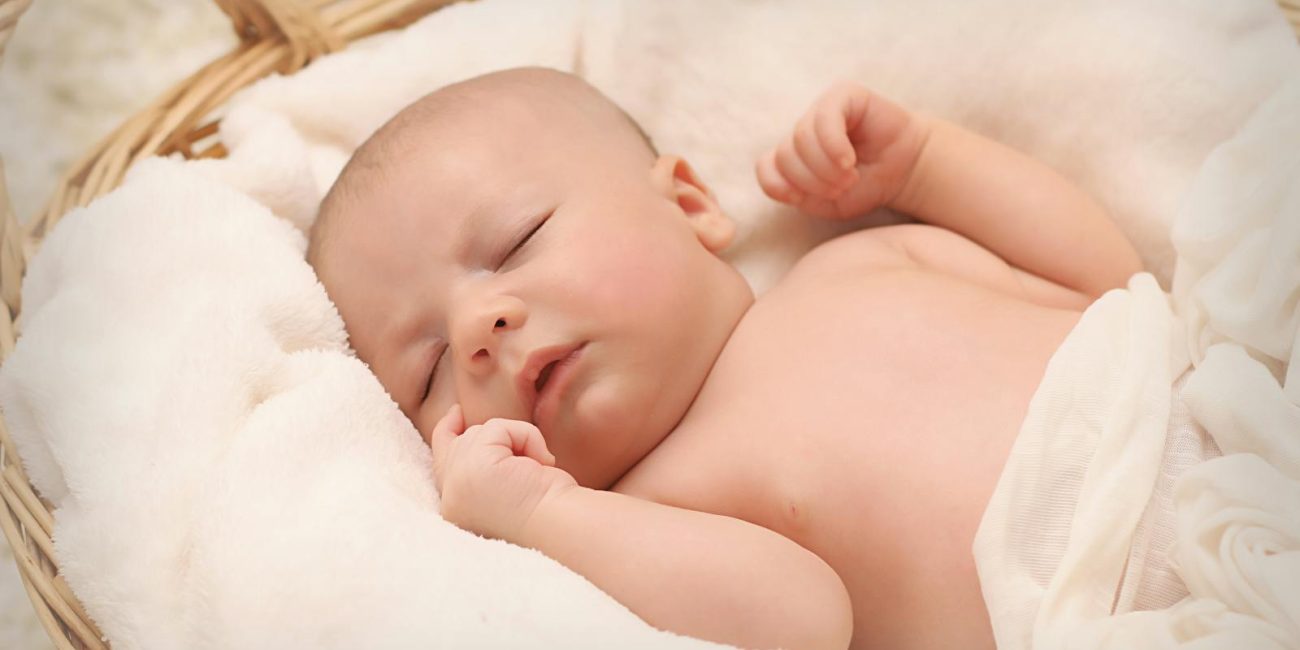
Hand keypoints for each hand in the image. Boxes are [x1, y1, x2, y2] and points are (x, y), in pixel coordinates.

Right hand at [430, 405, 576, 542]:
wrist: (562, 526)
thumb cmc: (550, 511)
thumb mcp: (507, 487)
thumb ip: (484, 465)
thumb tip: (481, 431)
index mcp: (457, 510)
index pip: (441, 464)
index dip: (446, 433)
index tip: (457, 413)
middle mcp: (451, 500)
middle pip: (459, 444)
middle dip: (491, 435)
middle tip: (518, 445)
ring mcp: (458, 483)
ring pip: (481, 432)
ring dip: (517, 441)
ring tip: (538, 469)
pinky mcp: (475, 465)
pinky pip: (496, 428)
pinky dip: (524, 436)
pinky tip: (539, 464)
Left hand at [756, 82, 929, 218]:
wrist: (906, 171)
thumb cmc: (866, 187)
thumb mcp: (827, 204)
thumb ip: (798, 196)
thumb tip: (783, 184)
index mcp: (792, 156)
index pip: (765, 168)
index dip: (782, 187)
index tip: (807, 199)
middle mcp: (801, 131)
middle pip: (783, 155)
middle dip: (811, 180)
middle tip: (842, 188)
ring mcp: (820, 110)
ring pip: (800, 138)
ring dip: (825, 167)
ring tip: (850, 176)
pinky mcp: (843, 95)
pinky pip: (824, 118)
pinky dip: (834, 145)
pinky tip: (849, 160)